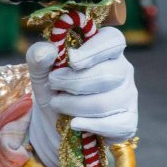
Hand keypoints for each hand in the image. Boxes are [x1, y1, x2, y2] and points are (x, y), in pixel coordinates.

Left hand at [26, 27, 136, 166]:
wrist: (56, 123)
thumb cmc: (53, 89)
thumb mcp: (40, 71)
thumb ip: (38, 56)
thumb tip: (48, 50)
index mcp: (103, 49)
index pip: (112, 40)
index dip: (94, 50)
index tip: (72, 61)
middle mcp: (122, 69)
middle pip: (107, 75)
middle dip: (73, 82)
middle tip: (54, 84)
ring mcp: (128, 95)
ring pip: (106, 102)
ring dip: (74, 105)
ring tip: (58, 103)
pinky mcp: (129, 121)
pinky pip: (115, 125)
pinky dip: (90, 125)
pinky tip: (74, 123)